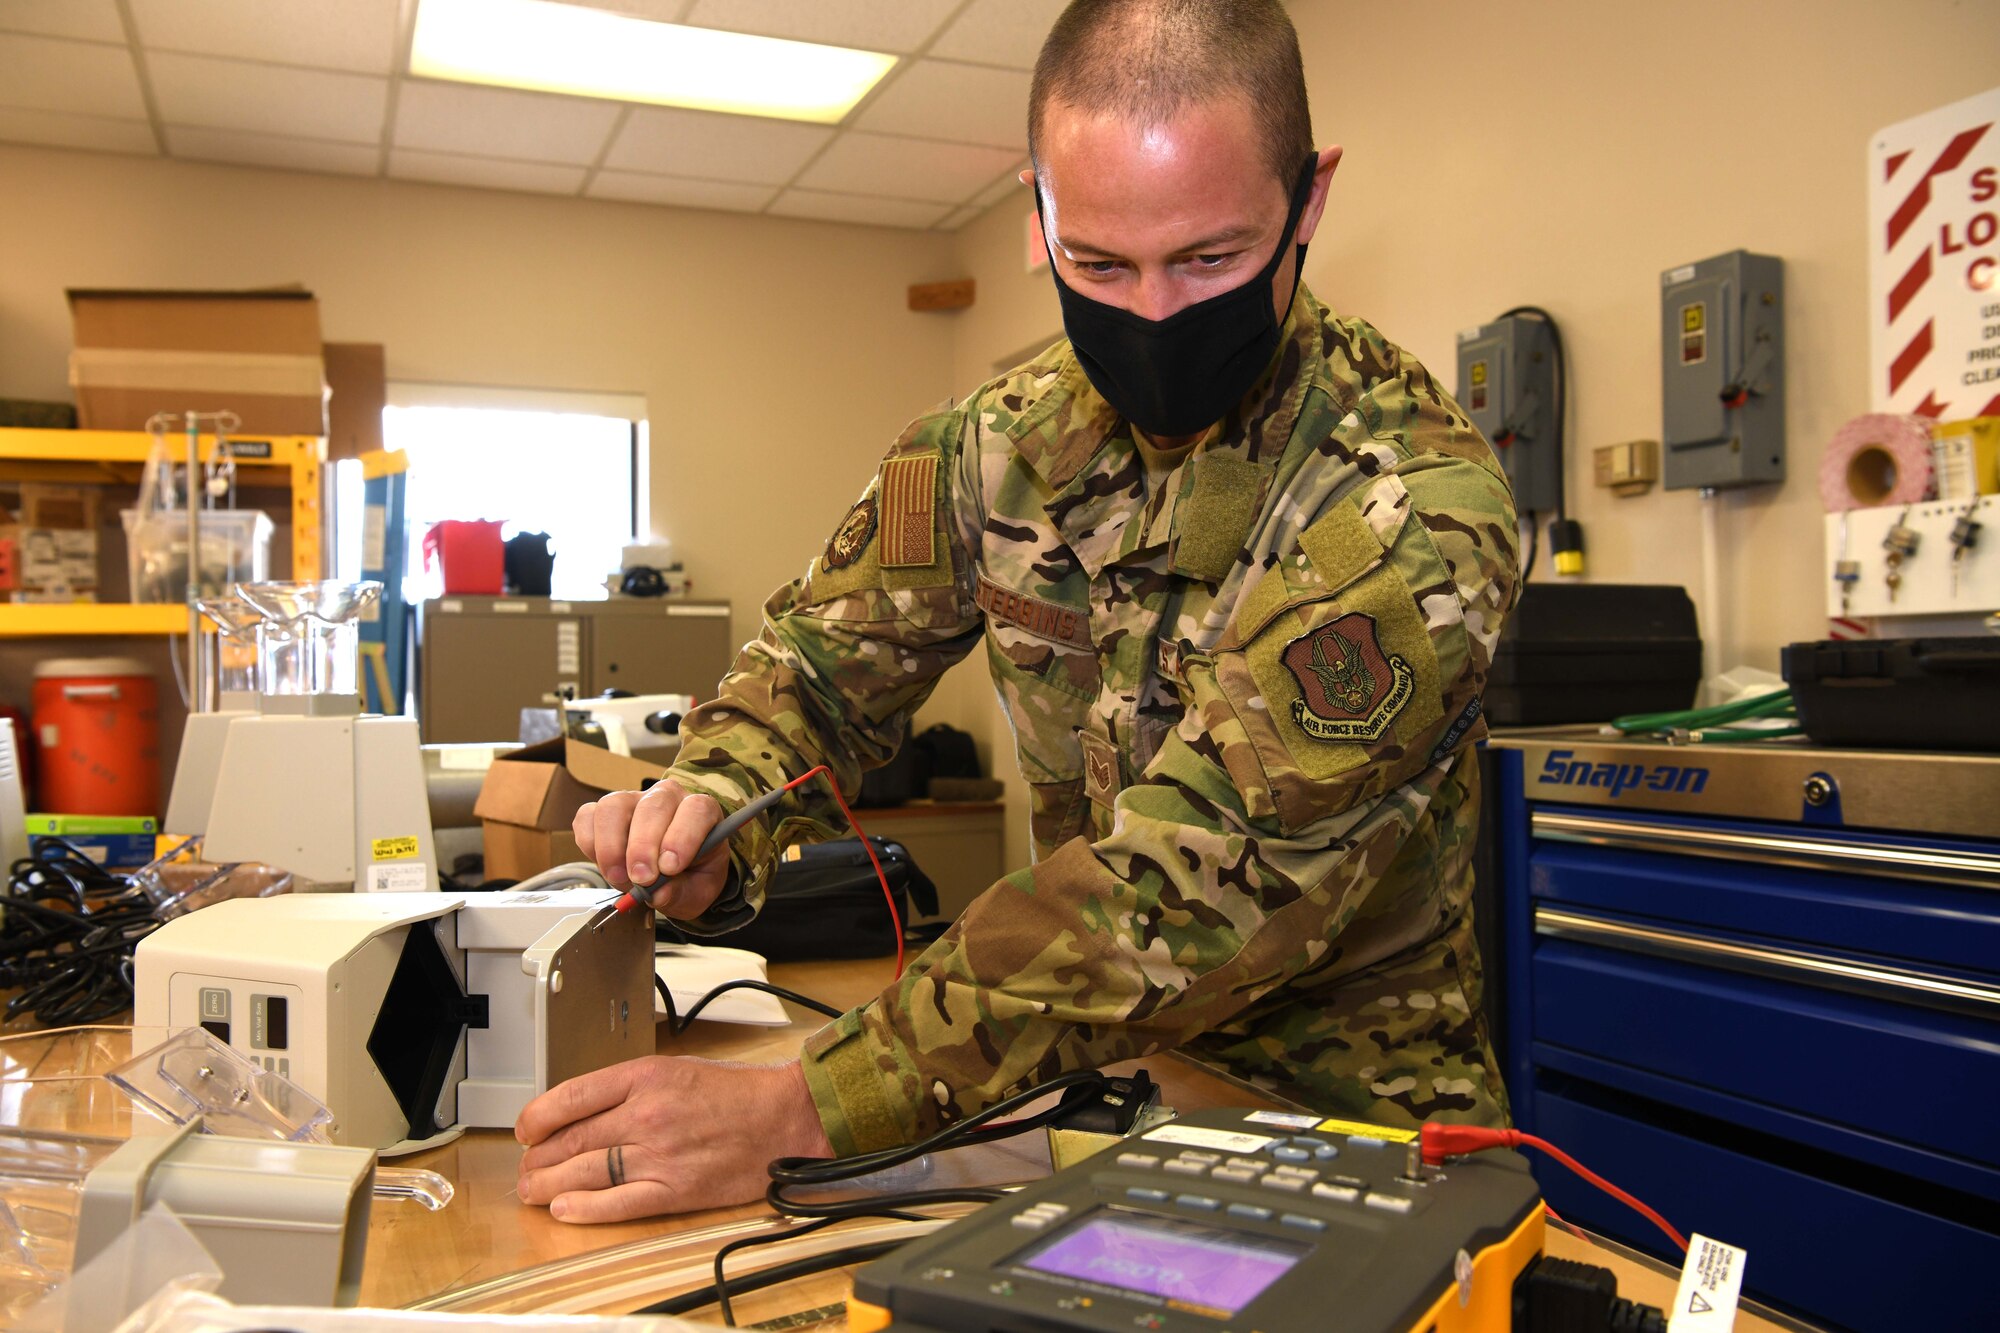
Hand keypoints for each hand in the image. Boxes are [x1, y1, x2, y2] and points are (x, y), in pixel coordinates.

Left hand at [516, 1056, 834, 1221]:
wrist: (785, 1117)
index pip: (571, 1097)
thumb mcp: (676, 1069)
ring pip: (586, 1172)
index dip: (537, 1117)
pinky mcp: (675, 1188)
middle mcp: (646, 1114)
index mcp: (645, 1077)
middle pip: (572, 1139)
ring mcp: (659, 1154)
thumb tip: (582, 1111)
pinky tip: (565, 1209)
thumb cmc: (736, 1093)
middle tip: (527, 1166)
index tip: (524, 1129)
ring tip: (534, 1190)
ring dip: (551, 1184)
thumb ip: (629, 1088)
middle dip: (539, 1157)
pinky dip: (586, 1208)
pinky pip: (619, 1202)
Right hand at [573, 780, 730, 918]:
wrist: (672, 875)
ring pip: (615, 806)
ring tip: (619, 878)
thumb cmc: (690, 876)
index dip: (682, 837)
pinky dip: (590, 843)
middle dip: (643, 846)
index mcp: (701, 812)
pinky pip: (588, 816)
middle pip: (653, 807)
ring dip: (612, 846)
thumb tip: (658, 893)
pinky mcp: (604, 811)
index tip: (670, 867)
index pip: (696, 810)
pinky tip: (603, 865)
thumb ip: (681, 892)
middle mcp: (667, 798)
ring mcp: (633, 800)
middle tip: (641, 879)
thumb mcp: (696, 892)